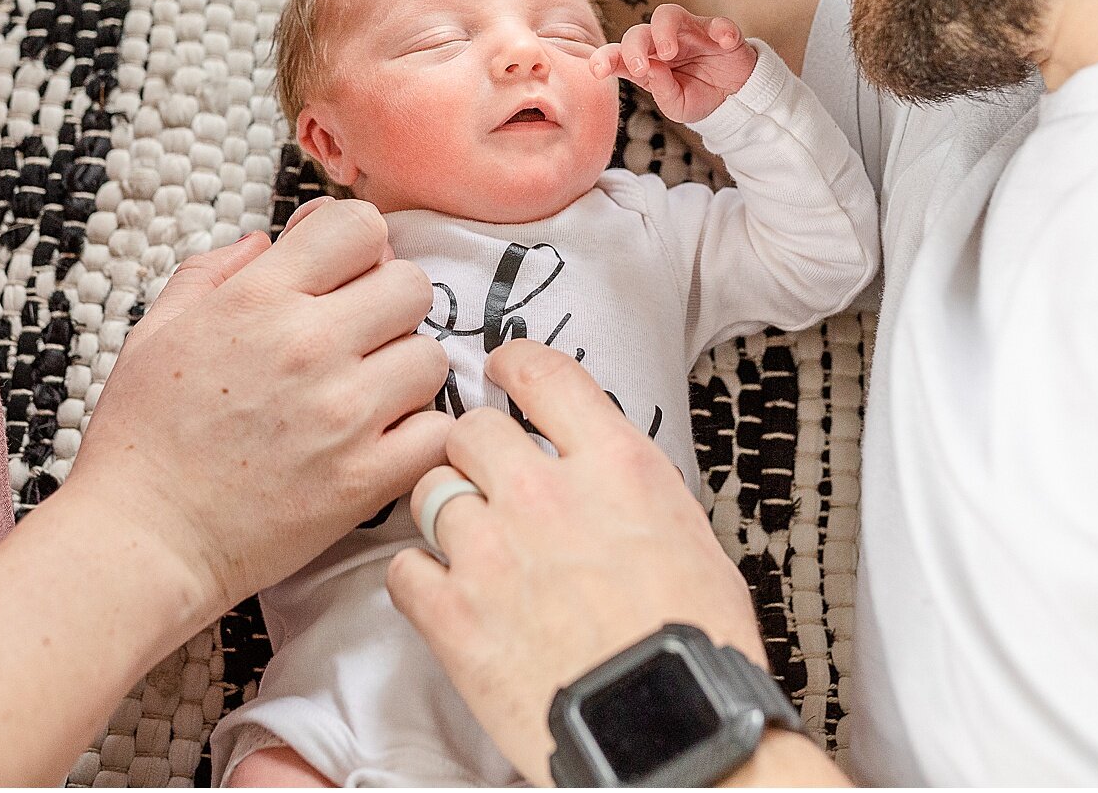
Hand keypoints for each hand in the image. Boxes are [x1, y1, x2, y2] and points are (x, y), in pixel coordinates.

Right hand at [67, 199, 449, 621]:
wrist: (143, 538)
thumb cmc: (142, 436)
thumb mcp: (157, 329)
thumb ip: (214, 271)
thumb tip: (269, 240)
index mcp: (258, 299)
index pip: (359, 225)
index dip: (357, 245)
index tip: (342, 274)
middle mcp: (309, 345)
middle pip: (410, 284)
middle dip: (388, 304)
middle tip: (357, 339)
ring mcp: (343, 413)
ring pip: (431, 356)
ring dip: (405, 372)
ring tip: (366, 396)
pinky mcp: (365, 478)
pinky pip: (438, 431)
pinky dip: (420, 435)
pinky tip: (381, 442)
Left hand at [385, 342, 768, 782]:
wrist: (668, 731)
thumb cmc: (694, 646)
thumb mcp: (690, 535)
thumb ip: (630, 486)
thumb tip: (603, 472)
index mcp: (615, 465)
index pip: (543, 374)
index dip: (513, 366)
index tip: (501, 371)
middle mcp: (545, 493)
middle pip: (471, 430)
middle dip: (475, 452)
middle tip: (488, 483)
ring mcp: (491, 551)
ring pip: (430, 492)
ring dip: (447, 516)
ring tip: (474, 549)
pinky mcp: (452, 615)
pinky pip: (403, 567)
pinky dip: (420, 581)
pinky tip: (448, 598)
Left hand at [589, 4, 755, 123]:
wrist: (735, 97)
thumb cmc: (699, 97)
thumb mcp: (679, 107)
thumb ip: (663, 92)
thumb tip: (653, 70)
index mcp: (646, 64)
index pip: (618, 55)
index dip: (605, 58)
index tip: (598, 69)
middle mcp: (662, 44)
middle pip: (638, 32)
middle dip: (633, 47)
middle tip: (640, 68)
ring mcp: (689, 33)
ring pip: (667, 14)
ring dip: (663, 31)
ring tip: (669, 53)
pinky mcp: (717, 30)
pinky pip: (717, 23)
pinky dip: (720, 30)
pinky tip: (724, 43)